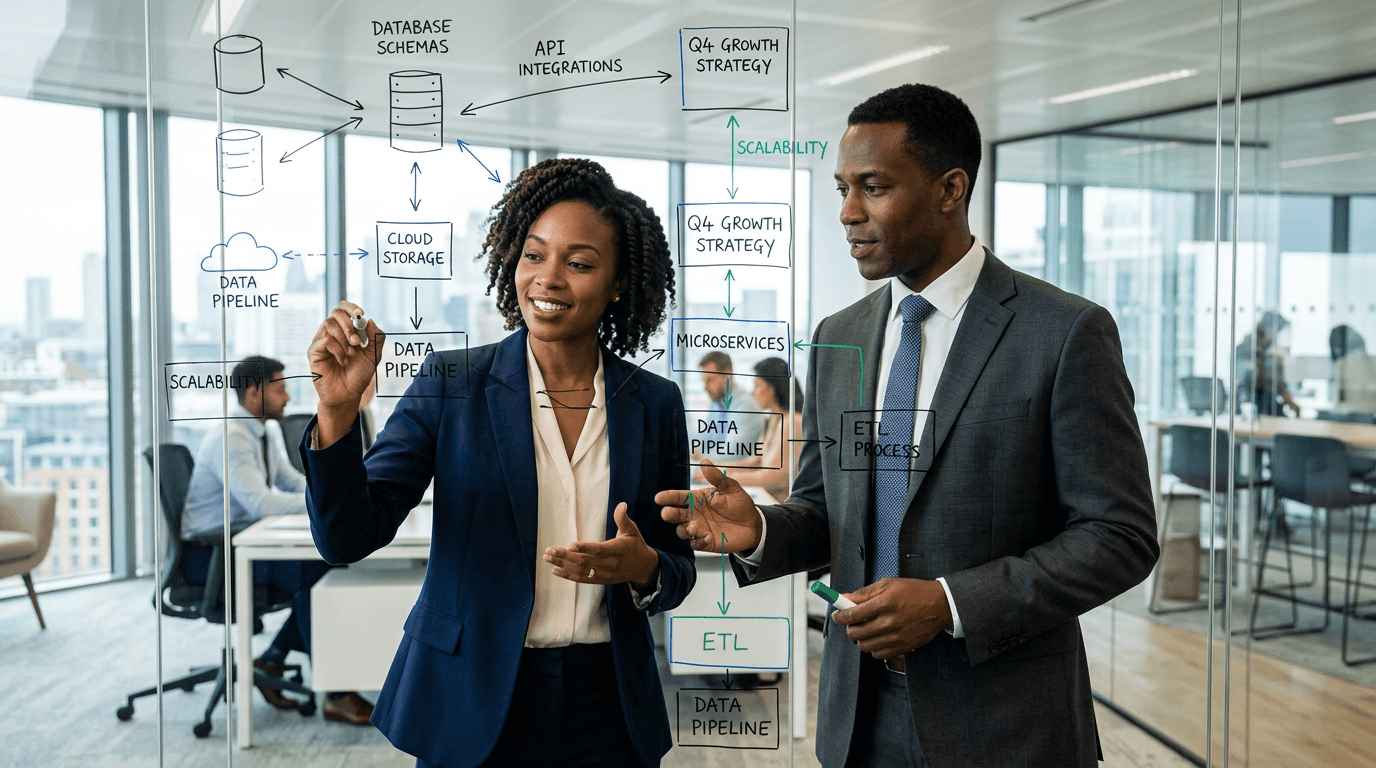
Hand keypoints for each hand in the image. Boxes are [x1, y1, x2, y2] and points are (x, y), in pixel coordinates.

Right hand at [309, 301, 383, 442]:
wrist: (348, 395)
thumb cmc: (359, 374)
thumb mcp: (374, 355)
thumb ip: (376, 337)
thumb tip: (370, 320)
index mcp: (344, 330)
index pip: (342, 308)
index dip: (351, 307)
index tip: (361, 314)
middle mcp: (331, 333)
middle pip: (335, 313)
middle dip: (349, 325)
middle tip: (358, 342)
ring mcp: (320, 341)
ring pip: (329, 324)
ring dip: (344, 338)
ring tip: (352, 354)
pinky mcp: (314, 352)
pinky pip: (325, 340)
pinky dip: (338, 350)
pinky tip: (343, 361)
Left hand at [545, 503, 659, 589]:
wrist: (643, 568)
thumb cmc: (635, 546)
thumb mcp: (632, 531)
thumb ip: (623, 519)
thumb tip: (621, 504)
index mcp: (617, 550)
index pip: (598, 550)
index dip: (584, 548)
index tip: (569, 545)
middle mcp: (609, 564)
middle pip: (584, 561)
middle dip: (565, 556)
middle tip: (549, 550)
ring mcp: (604, 574)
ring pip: (580, 571)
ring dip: (562, 565)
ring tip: (547, 557)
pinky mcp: (600, 580)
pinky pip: (582, 579)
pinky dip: (568, 575)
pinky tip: (555, 570)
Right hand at [656, 458, 761, 553]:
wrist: (753, 524)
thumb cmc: (739, 503)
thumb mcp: (731, 487)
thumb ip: (717, 477)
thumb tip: (704, 461)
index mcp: (697, 499)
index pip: (679, 497)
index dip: (668, 497)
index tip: (659, 498)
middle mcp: (694, 514)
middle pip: (675, 515)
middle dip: (669, 514)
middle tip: (667, 513)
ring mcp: (699, 529)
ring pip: (682, 531)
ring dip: (684, 530)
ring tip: (693, 526)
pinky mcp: (706, 542)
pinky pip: (695, 545)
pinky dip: (698, 542)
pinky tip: (708, 537)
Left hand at [831, 578, 952, 659]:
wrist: (940, 605)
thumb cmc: (913, 592)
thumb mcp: (888, 585)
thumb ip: (864, 593)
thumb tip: (843, 598)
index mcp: (884, 603)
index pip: (853, 615)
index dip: (840, 616)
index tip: (837, 615)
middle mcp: (889, 622)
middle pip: (856, 633)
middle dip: (849, 628)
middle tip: (853, 622)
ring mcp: (896, 637)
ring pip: (864, 646)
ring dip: (861, 638)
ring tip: (867, 628)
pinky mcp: (903, 648)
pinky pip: (877, 654)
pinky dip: (874, 647)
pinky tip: (878, 637)